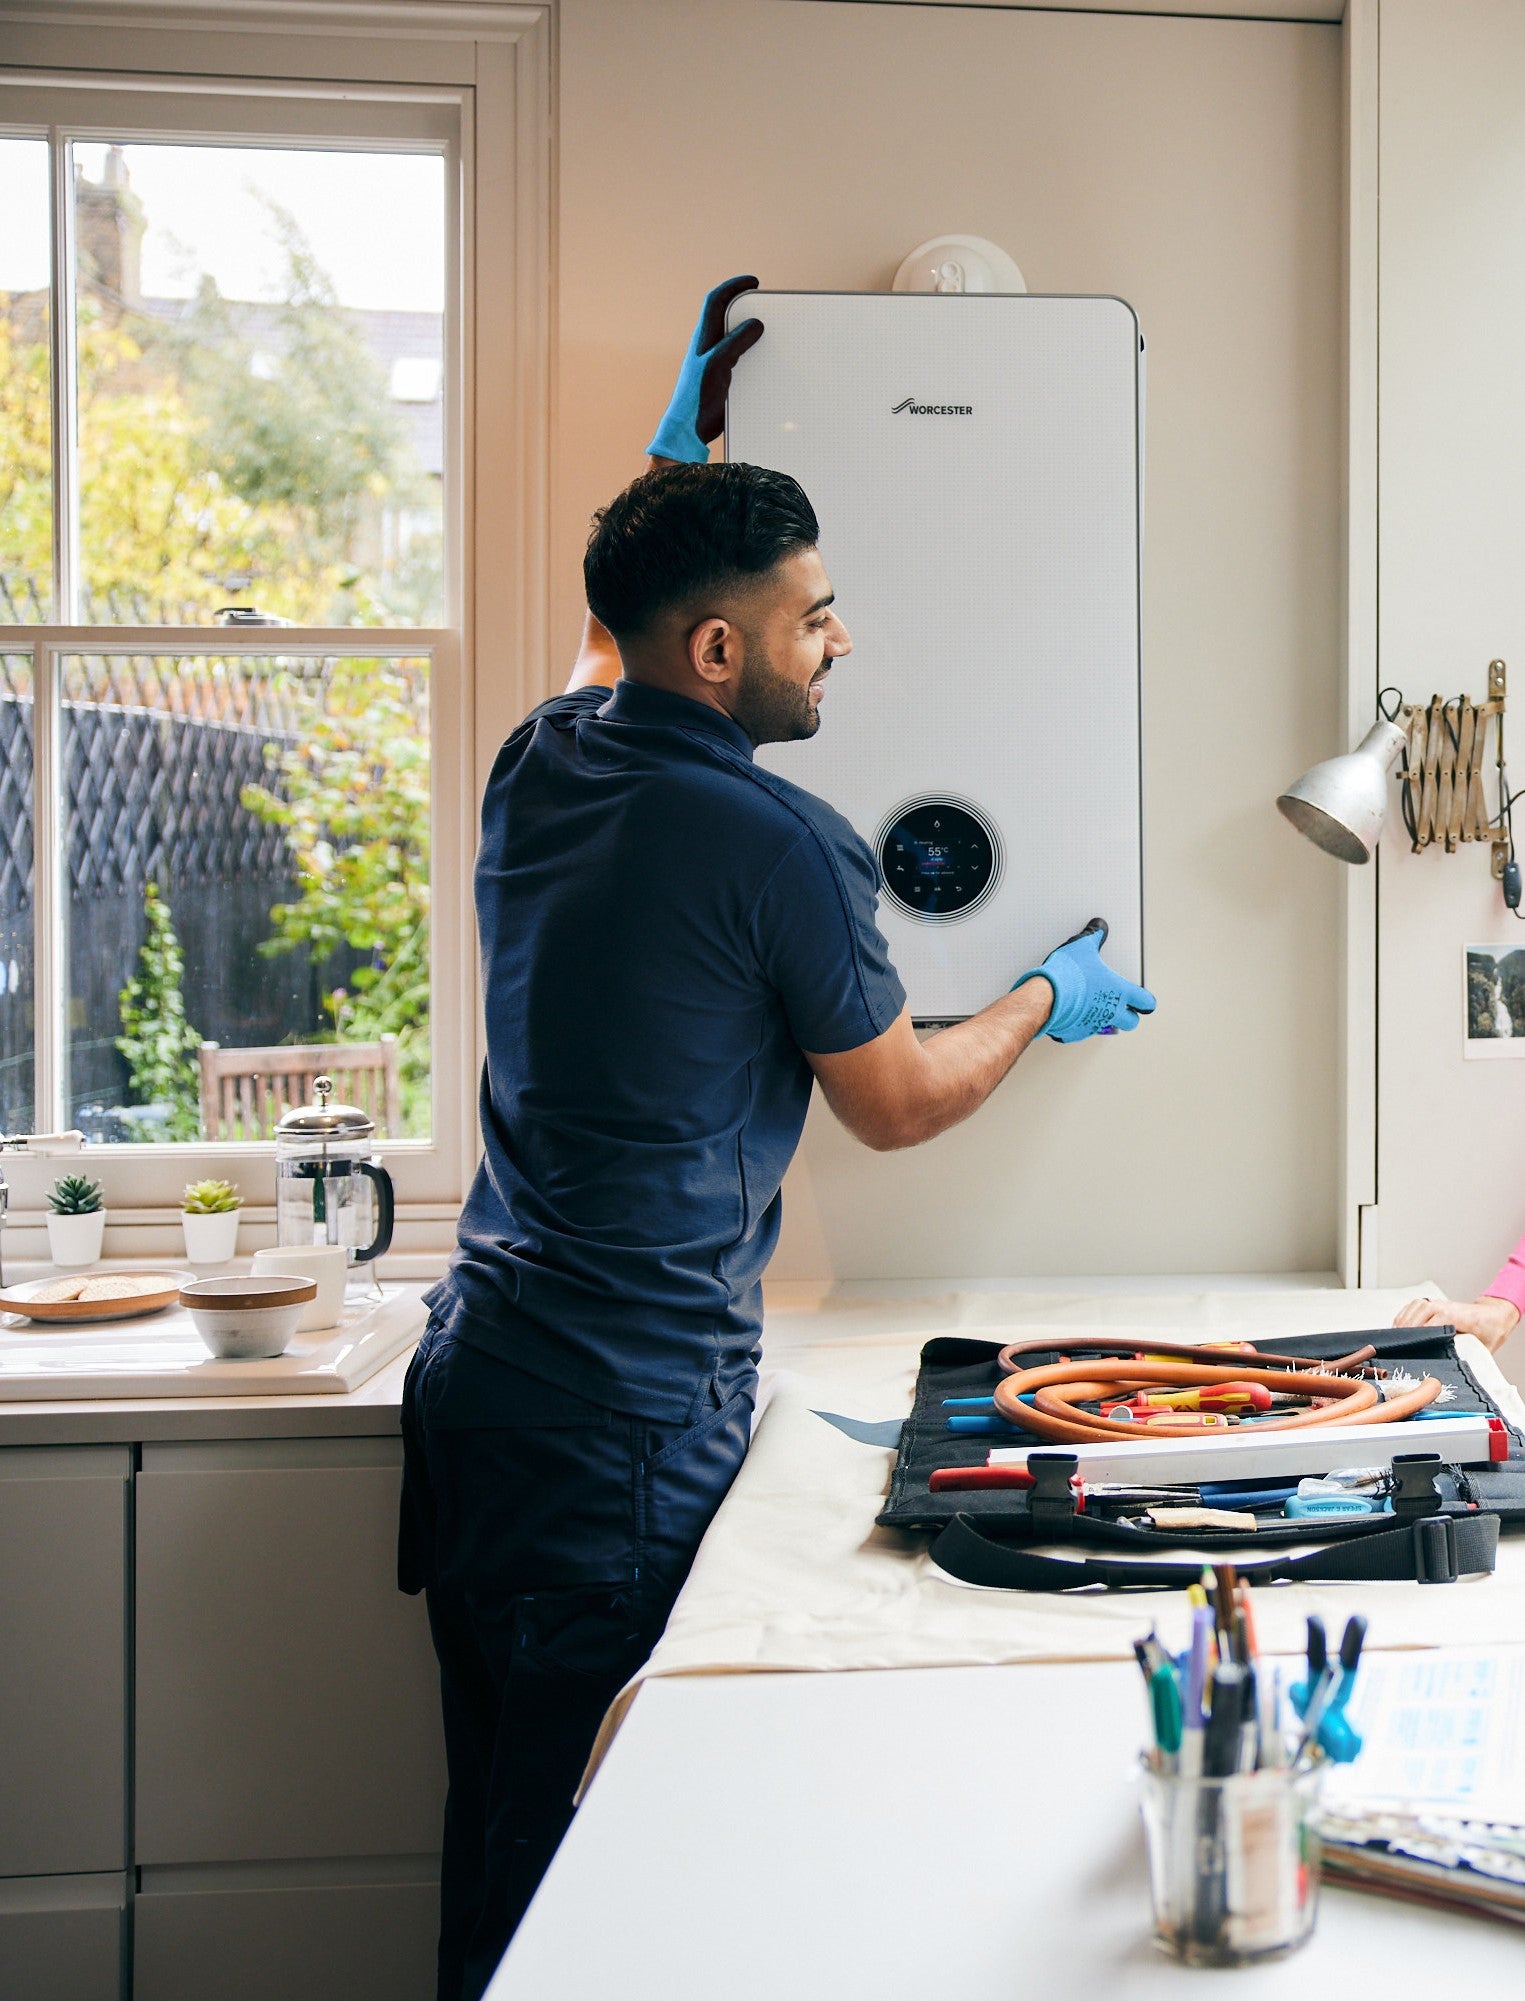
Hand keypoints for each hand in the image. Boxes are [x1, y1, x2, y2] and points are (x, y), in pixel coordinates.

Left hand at [645, 275, 763, 462]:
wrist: (689, 429)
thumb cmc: (696, 398)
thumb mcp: (718, 364)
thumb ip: (736, 342)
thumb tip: (755, 324)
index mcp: (703, 338)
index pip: (716, 300)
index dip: (733, 286)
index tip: (753, 282)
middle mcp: (708, 347)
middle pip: (725, 315)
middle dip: (742, 302)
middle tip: (761, 299)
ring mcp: (714, 363)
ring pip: (732, 336)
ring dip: (748, 327)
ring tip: (766, 324)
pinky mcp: (722, 379)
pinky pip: (739, 357)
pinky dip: (751, 351)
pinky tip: (763, 358)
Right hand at [1013, 918, 1156, 1043]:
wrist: (1044, 996)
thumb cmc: (1068, 973)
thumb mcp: (1083, 946)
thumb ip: (1094, 936)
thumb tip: (1099, 927)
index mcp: (1120, 991)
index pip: (1146, 1002)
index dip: (1145, 1001)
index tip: (1143, 1000)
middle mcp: (1111, 1011)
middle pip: (1131, 1022)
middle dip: (1128, 1016)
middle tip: (1120, 1007)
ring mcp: (1093, 1025)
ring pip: (1106, 1027)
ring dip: (1101, 1018)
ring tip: (1088, 1006)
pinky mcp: (1075, 1032)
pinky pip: (1081, 1030)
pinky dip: (1077, 1023)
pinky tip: (1069, 1012)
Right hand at [1393, 1293, 1520, 1353]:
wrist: (1494, 1317)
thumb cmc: (1489, 1333)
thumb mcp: (1485, 1348)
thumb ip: (1470, 1356)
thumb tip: (1453, 1370)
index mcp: (1462, 1316)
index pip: (1439, 1317)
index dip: (1424, 1330)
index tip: (1413, 1345)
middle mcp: (1448, 1305)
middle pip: (1422, 1310)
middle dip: (1409, 1327)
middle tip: (1399, 1346)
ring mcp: (1440, 1302)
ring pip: (1415, 1307)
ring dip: (1404, 1321)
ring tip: (1396, 1339)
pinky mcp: (1433, 1303)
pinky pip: (1413, 1306)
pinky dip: (1404, 1315)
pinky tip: (1398, 1328)